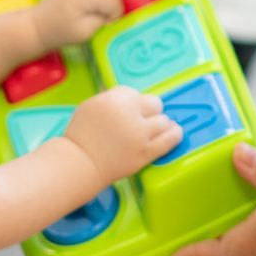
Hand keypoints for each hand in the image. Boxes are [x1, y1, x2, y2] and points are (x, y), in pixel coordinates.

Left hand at [32, 0, 122, 48]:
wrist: (39, 24)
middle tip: (100, 19)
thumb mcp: (87, 31)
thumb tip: (116, 10)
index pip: (113, 0)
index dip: (113, 15)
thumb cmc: (62, 31)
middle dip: (112, 5)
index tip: (103, 24)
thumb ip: (105, 19)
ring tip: (95, 11)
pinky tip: (92, 3)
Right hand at [63, 86, 181, 180]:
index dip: (132, 103)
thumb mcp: (91, 106)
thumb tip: (135, 96)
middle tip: (142, 122)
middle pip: (154, 103)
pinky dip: (175, 134)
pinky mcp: (146, 152)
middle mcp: (128, 114)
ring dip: (160, 124)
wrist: (81, 163)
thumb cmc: (82, 136)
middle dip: (149, 111)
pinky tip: (174, 133)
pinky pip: (171, 139)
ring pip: (164, 120)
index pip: (134, 92)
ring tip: (153, 131)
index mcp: (113, 100)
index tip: (129, 112)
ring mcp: (139, 134)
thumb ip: (112, 98)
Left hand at [172, 145, 255, 255]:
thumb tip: (236, 159)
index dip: (194, 254)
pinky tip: (254, 200)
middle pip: (231, 249)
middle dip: (204, 247)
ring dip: (226, 235)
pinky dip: (251, 223)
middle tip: (181, 238)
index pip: (222, 249)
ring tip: (210, 217)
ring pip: (248, 242)